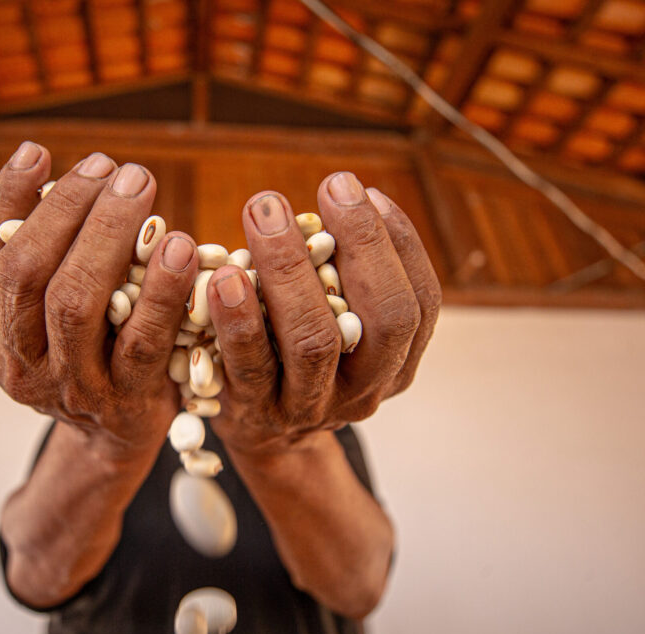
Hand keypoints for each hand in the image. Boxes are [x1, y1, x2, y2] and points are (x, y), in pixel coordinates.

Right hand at [0, 143, 199, 459]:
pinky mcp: (124, 401)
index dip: (8, 201)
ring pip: (74, 303)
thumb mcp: (52, 320)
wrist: (116, 441)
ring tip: (138, 185)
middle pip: (27, 274)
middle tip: (107, 165)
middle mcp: (19, 366)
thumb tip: (60, 179)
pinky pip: (141, 340)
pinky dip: (160, 289)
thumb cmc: (92, 357)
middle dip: (66, 209)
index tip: (37, 152)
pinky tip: (180, 246)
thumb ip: (49, 264)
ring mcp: (69, 387)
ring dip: (106, 235)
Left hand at [205, 172, 440, 463]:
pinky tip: (224, 273)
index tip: (368, 190)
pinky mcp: (255, 413)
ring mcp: (311, 406)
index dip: (401, 244)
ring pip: (314, 341)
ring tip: (266, 213)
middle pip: (386, 319)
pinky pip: (249, 364)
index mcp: (396, 364)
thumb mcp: (337, 322)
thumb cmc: (297, 354)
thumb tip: (348, 196)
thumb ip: (346, 276)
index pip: (420, 303)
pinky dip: (237, 316)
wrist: (261, 437)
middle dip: (364, 243)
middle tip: (332, 184)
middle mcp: (364, 389)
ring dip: (290, 270)